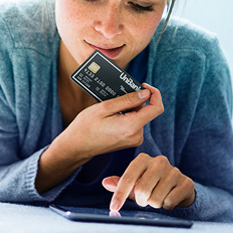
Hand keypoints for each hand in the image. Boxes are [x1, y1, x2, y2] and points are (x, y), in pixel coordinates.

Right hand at [35, 83, 162, 193]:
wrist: (76, 146)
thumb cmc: (86, 127)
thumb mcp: (105, 107)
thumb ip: (127, 100)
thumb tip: (145, 93)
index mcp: (131, 127)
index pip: (156, 108)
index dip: (154, 93)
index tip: (143, 85)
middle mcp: (136, 136)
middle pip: (146, 110)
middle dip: (134, 100)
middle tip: (117, 95)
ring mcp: (133, 140)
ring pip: (139, 116)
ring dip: (128, 108)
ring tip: (110, 108)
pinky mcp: (129, 140)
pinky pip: (134, 123)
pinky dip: (126, 115)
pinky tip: (111, 115)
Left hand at [102, 153, 195, 210]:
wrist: (179, 186)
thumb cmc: (152, 184)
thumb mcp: (134, 183)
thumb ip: (120, 183)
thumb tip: (106, 183)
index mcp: (143, 159)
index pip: (128, 178)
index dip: (120, 194)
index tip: (114, 207)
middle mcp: (159, 161)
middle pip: (142, 190)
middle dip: (141, 201)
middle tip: (145, 200)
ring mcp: (174, 171)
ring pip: (156, 199)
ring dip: (154, 204)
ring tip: (158, 197)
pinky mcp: (186, 182)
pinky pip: (169, 202)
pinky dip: (167, 206)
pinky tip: (169, 198)